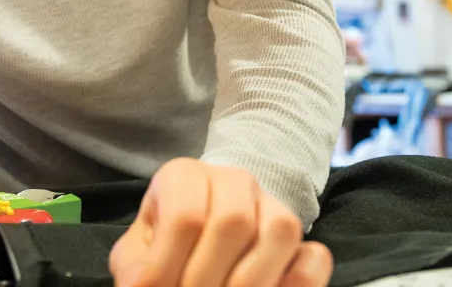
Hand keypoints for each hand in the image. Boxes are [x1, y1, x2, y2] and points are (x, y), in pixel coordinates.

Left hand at [108, 158, 331, 286]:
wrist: (200, 232)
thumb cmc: (162, 245)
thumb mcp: (139, 252)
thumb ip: (137, 270)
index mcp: (185, 175)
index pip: (186, 218)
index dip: (169, 268)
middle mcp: (234, 179)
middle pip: (234, 222)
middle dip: (207, 278)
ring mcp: (273, 204)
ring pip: (280, 231)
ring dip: (250, 282)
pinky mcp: (301, 237)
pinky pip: (314, 257)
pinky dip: (297, 284)